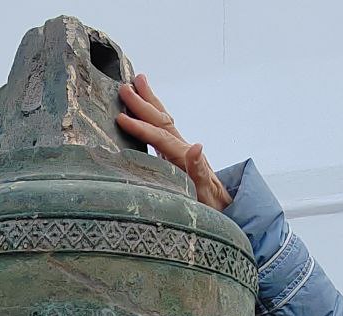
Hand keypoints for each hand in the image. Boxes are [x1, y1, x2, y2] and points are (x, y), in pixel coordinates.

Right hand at [116, 74, 231, 211]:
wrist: (221, 207)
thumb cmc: (211, 203)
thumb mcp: (204, 190)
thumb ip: (199, 169)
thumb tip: (197, 146)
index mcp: (184, 155)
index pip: (159, 137)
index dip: (140, 127)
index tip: (121, 118)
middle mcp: (182, 147)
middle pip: (160, 120)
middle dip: (142, 103)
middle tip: (125, 87)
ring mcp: (179, 149)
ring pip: (162, 120)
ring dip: (149, 101)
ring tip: (138, 82)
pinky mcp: (176, 155)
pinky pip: (161, 130)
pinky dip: (152, 117)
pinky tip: (145, 112)